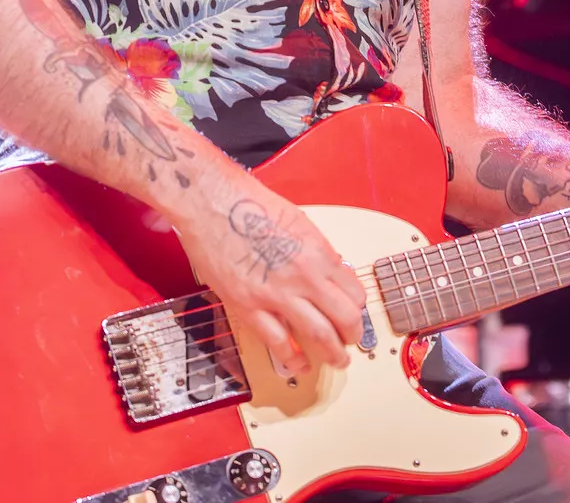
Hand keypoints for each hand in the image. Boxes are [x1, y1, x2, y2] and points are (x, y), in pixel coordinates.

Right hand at [165, 176, 367, 376]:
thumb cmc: (251, 204)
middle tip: (353, 340)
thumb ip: (316, 251)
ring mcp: (277, 295)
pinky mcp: (248, 307)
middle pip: (345, 317)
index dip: (357, 305)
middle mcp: (305, 276)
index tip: (354, 310)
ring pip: (318, 335)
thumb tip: (330, 271)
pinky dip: (292, 358)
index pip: (354, 290)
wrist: (211, 203)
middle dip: (353, 334)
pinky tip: (299, 365)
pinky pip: (277, 342)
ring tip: (337, 360)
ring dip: (332, 353)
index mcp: (319, 252)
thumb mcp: (299, 222)